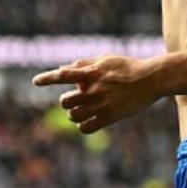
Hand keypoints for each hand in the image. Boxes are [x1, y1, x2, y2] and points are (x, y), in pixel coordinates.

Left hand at [32, 55, 161, 133]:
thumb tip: (63, 69)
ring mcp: (101, 105)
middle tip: (75, 100)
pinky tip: (88, 121)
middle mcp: (93, 90)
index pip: (63, 76)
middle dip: (67, 101)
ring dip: (74, 114)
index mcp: (91, 73)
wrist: (150, 80)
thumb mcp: (105, 59)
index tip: (35, 82)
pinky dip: (83, 126)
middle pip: (65, 101)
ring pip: (73, 116)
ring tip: (82, 111)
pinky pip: (86, 128)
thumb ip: (83, 63)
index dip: (47, 78)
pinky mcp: (110, 117)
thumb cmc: (127, 67)